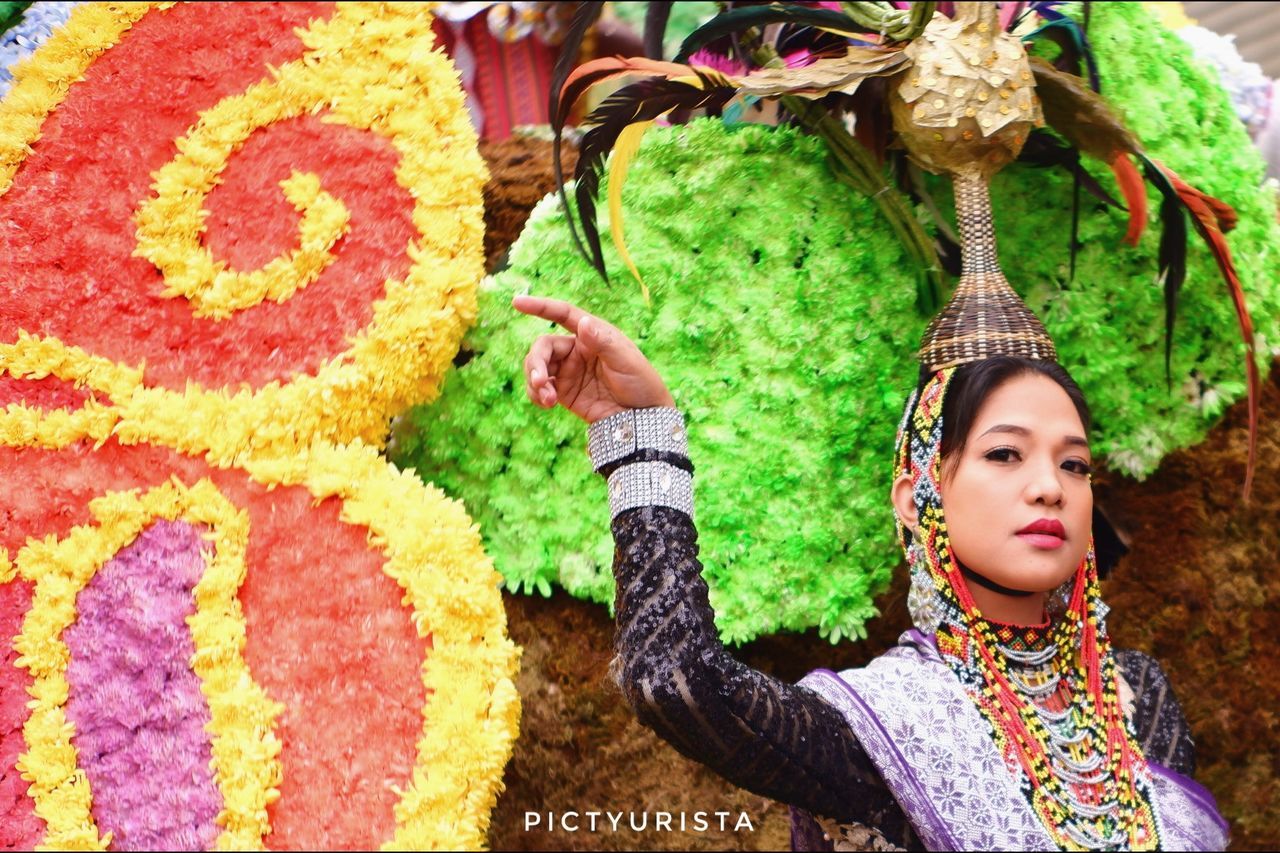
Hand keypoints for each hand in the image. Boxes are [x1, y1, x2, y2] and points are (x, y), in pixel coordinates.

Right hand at [513, 295, 674, 423]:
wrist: (643, 419)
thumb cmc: (641, 382)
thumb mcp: (626, 360)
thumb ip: (603, 342)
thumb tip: (583, 323)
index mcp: (592, 334)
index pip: (562, 314)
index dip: (540, 307)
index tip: (517, 303)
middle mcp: (577, 350)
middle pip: (543, 346)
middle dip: (536, 363)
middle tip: (541, 382)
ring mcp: (568, 371)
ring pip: (537, 368)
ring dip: (535, 381)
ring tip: (547, 400)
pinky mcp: (564, 393)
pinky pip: (540, 389)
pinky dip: (536, 395)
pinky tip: (546, 404)